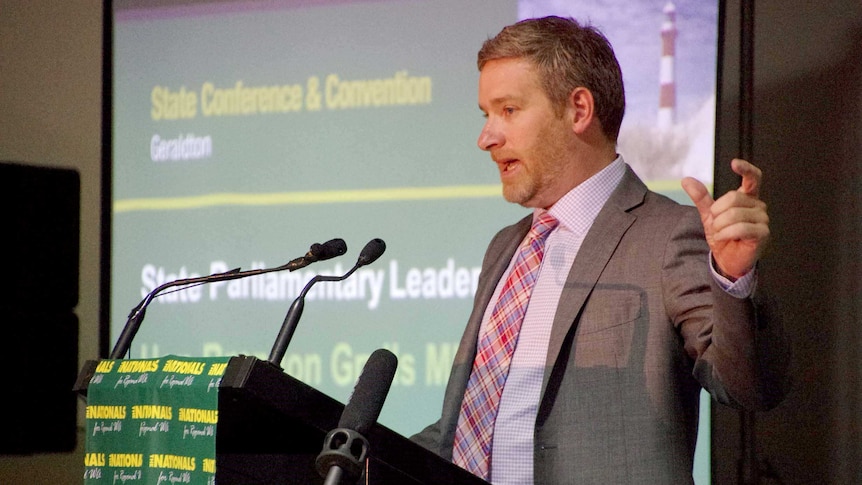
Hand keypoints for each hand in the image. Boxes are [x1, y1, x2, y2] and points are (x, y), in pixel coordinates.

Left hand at [681, 159, 769, 279]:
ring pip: (735, 214)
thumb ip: (700, 197)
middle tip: (716, 224)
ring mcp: (763, 219)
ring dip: (720, 226)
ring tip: (720, 233)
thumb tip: (686, 180)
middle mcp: (758, 206)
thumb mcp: (708, 214)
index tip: (734, 163)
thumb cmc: (723, 235)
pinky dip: (726, 234)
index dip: (746, 169)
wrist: (726, 259)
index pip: (753, 178)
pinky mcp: (763, 233)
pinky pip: (740, 228)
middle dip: (717, 213)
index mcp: (747, 198)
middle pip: (734, 198)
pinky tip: (724, 238)